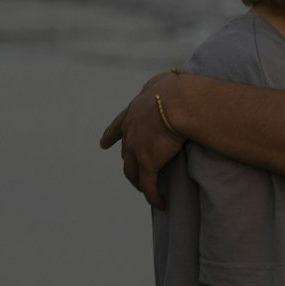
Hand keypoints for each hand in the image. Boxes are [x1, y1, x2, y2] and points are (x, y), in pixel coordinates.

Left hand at [99, 71, 184, 208]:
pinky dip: (153, 195)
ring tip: (147, 190)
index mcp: (134, 111)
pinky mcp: (148, 162)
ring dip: (139, 182)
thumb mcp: (163, 82)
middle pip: (126, 152)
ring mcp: (137, 148)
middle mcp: (131, 130)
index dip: (111, 136)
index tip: (104, 144)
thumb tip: (166, 84)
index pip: (118, 126)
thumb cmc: (178, 89)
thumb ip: (160, 86)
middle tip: (135, 173)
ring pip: (133, 171)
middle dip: (130, 163)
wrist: (180, 101)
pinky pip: (148, 185)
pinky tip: (160, 203)